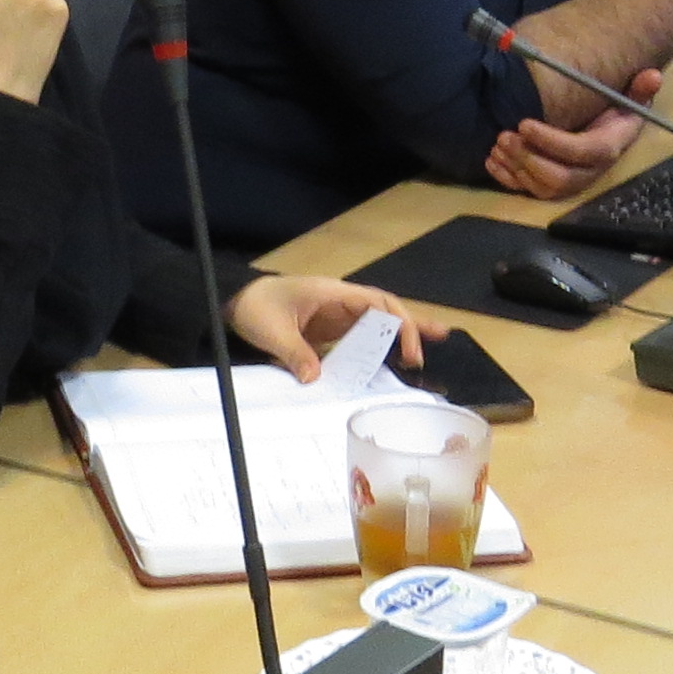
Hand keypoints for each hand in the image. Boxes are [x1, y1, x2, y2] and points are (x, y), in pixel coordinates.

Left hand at [225, 275, 423, 380]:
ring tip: (423, 353)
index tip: (408, 351)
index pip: (377, 303)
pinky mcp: (330, 329)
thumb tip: (315, 379)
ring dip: (400, 334)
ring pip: (377, 322)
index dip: (398, 324)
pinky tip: (391, 360)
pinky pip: (361, 336)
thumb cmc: (255, 307)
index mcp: (332, 294)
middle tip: (434, 343)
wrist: (238, 302)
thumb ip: (294, 354)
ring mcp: (337, 315)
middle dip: (410, 325)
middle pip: (385, 309)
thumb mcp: (271, 331)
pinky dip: (378, 346)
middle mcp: (340, 302)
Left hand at [484, 102, 647, 198]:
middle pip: (559, 178)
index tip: (524, 123)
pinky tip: (492, 160)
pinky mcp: (550, 185)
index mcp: (607, 148)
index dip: (552, 142)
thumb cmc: (613, 109)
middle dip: (529, 159)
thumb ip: (639, 89)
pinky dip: (507, 178)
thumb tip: (653, 76)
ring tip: (497, 142)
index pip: (582, 152)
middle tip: (505, 135)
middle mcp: (589, 171)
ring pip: (541, 187)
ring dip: (515, 168)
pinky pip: (528, 190)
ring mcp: (569, 181)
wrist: (606, 126)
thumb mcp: (628, 97)